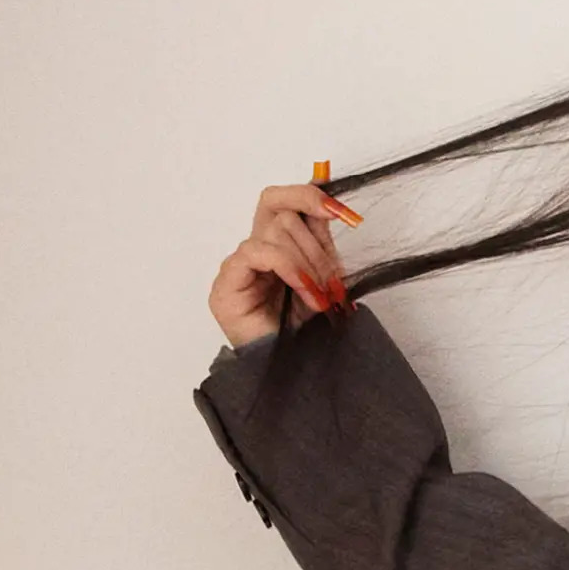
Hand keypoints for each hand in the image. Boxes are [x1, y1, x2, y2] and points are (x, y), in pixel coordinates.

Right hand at [209, 176, 362, 346]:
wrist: (301, 374)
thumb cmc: (311, 332)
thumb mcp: (326, 277)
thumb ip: (323, 242)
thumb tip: (333, 204)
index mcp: (277, 244)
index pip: (283, 199)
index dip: (310, 196)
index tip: (343, 212)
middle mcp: (255, 249)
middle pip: (281, 209)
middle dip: (317, 244)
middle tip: (333, 281)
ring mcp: (238, 265)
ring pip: (275, 229)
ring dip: (308, 262)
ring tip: (322, 296)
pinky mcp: (226, 284)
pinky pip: (258, 252)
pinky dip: (290, 268)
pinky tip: (307, 293)